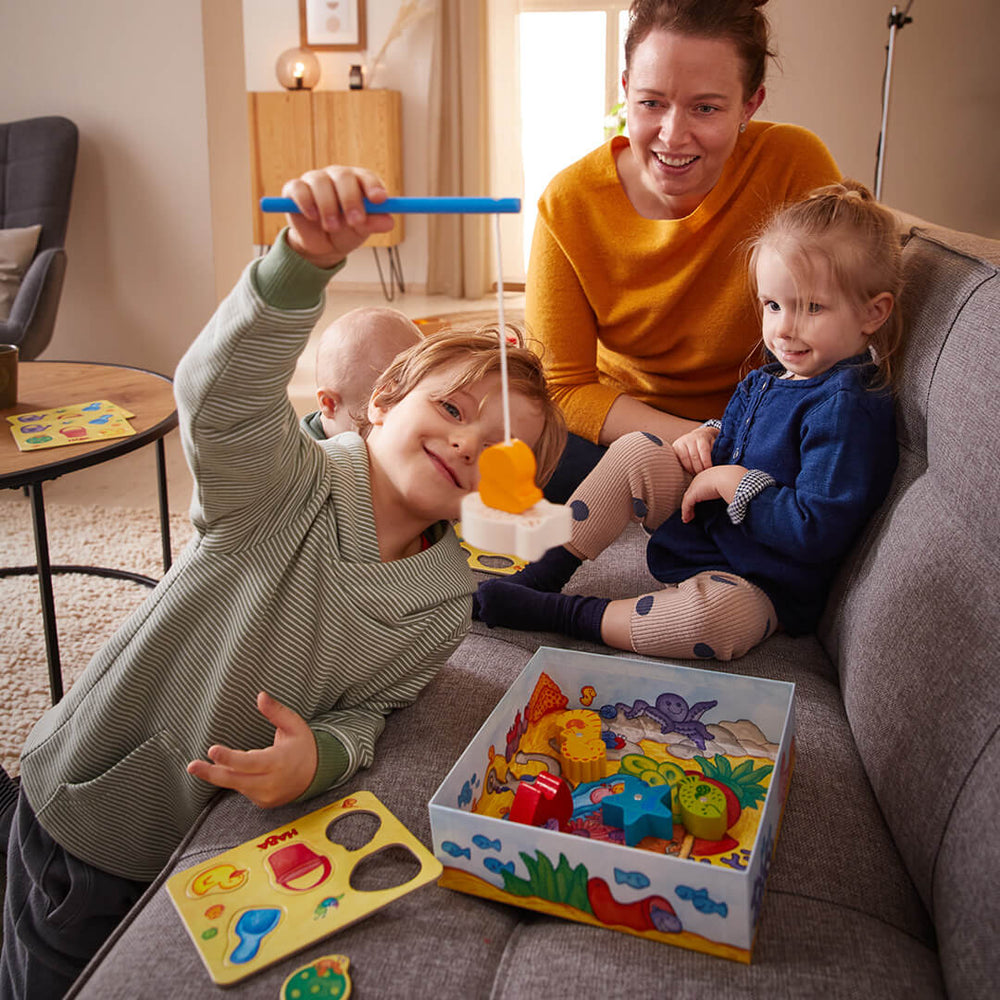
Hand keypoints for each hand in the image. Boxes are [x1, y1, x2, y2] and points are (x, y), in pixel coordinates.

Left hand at [187, 691, 317, 807]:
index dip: (229, 758)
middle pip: (235, 779)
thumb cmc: (303, 746)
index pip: (249, 762)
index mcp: (278, 762)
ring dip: (218, 774)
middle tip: (192, 766)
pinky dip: (236, 778)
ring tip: (198, 766)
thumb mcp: (294, 725)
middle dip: (211, 773)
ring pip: (236, 785)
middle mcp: (271, 782)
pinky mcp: (262, 802)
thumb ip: (276, 712)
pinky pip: (243, 789)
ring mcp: (266, 795)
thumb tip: (260, 695)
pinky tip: (235, 769)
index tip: (212, 750)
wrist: (317, 774)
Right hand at [281, 165, 395, 267]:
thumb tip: (389, 222)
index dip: (373, 186)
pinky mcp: (294, 189)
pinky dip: (306, 202)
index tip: (380, 200)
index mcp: (357, 183)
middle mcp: (336, 177)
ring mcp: (315, 180)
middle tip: (355, 220)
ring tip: (332, 227)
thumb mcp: (361, 231)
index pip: (366, 177)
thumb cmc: (346, 233)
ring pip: (320, 182)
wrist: (321, 246)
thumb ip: (373, 224)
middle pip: (343, 176)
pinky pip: (299, 189)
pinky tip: (313, 216)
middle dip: (350, 199)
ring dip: (328, 206)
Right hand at [672, 424, 718, 474]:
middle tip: (703, 476)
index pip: (704, 450)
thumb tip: (718, 466)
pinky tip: (688, 472)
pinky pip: (678, 460)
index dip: (706, 462)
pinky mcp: (674, 448)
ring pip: (685, 459)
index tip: (709, 471)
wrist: (696, 435)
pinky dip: (683, 467)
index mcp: (701, 437)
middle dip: (699, 468)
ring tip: (695, 476)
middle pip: (694, 456)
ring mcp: (680, 443)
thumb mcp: (713, 444)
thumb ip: (715, 452)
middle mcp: (690, 439)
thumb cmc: (708, 444)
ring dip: (691, 469)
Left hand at [680, 465, 746, 521]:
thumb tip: (732, 495)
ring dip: (687, 509)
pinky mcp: (693, 494)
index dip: (700, 493)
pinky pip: (687, 505)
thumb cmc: (736, 480)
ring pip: (688, 498)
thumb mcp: (731, 482)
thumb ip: (728, 486)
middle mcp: (701, 478)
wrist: (731, 479)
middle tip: (692, 510)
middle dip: (691, 500)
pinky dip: (686, 512)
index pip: (702, 484)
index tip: (701, 501)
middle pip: (693, 490)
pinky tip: (686, 519)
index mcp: (710, 474)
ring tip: (688, 518)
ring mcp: (695, 485)